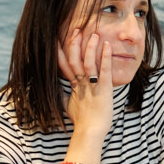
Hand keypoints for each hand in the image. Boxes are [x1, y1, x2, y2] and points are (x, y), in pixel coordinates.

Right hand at [57, 26, 113, 145]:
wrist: (89, 133)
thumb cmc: (82, 122)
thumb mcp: (69, 106)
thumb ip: (64, 96)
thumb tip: (57, 91)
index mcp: (73, 87)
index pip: (64, 66)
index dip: (60, 52)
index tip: (56, 39)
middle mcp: (81, 84)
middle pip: (74, 60)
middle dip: (74, 44)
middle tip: (75, 29)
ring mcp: (92, 86)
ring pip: (88, 62)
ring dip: (89, 47)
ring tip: (93, 33)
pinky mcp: (104, 89)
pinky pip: (104, 70)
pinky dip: (105, 57)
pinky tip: (106, 45)